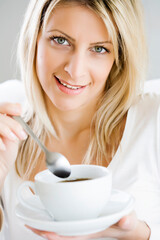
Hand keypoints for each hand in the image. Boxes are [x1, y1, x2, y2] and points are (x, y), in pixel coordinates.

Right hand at [0, 103, 26, 177]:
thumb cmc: (4, 155)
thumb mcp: (12, 136)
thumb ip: (13, 123)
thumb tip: (18, 108)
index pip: (0, 108)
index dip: (9, 107)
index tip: (19, 111)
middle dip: (11, 123)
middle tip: (21, 134)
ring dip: (6, 129)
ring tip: (14, 139)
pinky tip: (3, 147)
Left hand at [26, 211, 150, 239]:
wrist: (125, 222)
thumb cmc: (125, 223)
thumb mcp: (128, 221)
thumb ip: (127, 221)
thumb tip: (124, 221)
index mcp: (90, 230)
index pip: (70, 236)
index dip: (56, 235)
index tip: (44, 231)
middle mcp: (82, 228)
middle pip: (59, 232)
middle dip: (43, 229)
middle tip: (28, 222)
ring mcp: (80, 223)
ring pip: (59, 226)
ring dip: (45, 223)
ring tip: (30, 218)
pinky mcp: (81, 217)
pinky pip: (64, 219)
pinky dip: (54, 215)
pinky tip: (47, 209)